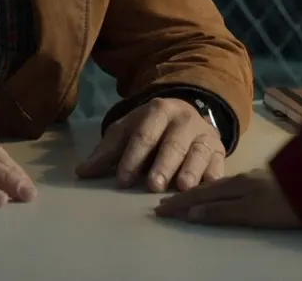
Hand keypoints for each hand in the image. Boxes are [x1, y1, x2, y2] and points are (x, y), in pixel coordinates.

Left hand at [76, 97, 223, 191]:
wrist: (186, 114)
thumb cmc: (150, 128)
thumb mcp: (127, 131)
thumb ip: (107, 152)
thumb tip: (82, 172)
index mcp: (158, 111)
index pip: (143, 135)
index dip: (132, 157)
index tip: (123, 179)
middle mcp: (184, 120)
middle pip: (173, 144)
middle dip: (163, 164)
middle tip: (153, 185)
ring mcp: (204, 135)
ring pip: (199, 152)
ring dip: (191, 170)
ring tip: (183, 187)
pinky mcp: (220, 151)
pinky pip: (218, 165)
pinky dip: (213, 177)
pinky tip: (206, 190)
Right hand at [153, 168, 299, 228]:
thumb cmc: (288, 203)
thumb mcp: (254, 211)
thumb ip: (223, 211)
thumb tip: (192, 213)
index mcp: (237, 186)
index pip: (201, 195)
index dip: (180, 204)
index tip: (159, 210)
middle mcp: (244, 178)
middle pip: (209, 189)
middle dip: (186, 196)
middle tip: (164, 203)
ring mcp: (258, 176)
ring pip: (222, 184)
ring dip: (202, 191)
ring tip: (187, 196)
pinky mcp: (272, 178)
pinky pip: (236, 182)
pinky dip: (220, 188)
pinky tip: (224, 189)